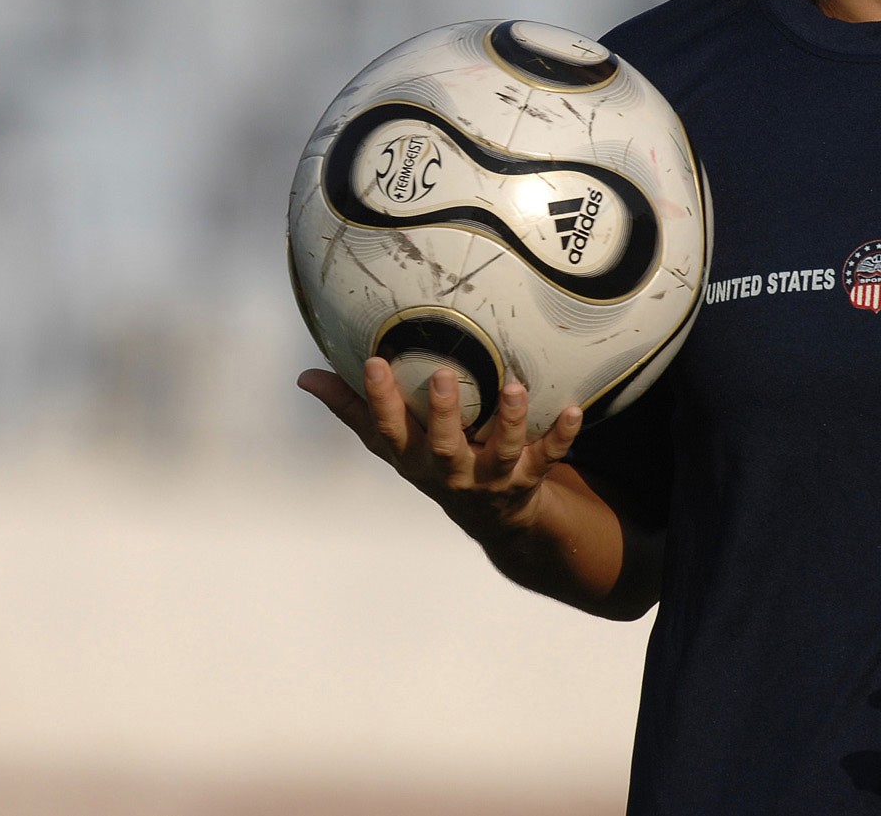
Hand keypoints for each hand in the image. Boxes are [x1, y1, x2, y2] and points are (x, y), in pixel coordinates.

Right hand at [297, 357, 581, 533]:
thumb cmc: (435, 464)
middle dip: (445, 416)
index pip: (388, 431)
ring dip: (508, 422)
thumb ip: (354, 410)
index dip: (378, 399)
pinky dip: (561, 436)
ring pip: (501, 453)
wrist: (496, 520)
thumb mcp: (395, 444)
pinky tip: (574, 410)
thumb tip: (305, 376)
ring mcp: (493, 479)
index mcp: (414, 458)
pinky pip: (549, 457)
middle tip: (444, 377)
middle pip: (444, 447)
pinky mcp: (530, 478)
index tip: (375, 360)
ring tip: (514, 388)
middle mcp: (451, 472)